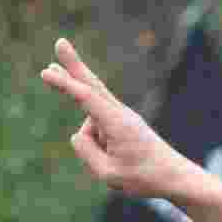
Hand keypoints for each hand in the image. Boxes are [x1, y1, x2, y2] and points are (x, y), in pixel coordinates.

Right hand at [40, 38, 197, 195]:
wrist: (175, 178)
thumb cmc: (144, 177)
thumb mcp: (107, 172)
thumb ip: (85, 150)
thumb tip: (77, 134)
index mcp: (117, 122)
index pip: (86, 97)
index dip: (64, 84)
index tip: (45, 73)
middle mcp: (120, 114)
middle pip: (91, 85)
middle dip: (73, 66)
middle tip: (60, 42)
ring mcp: (123, 118)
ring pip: (91, 131)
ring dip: (97, 151)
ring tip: (125, 163)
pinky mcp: (124, 126)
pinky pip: (100, 135)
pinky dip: (101, 150)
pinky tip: (122, 159)